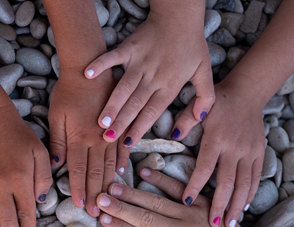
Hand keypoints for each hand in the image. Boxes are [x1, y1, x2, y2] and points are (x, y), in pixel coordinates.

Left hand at [49, 68, 116, 215]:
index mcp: (79, 138)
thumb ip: (57, 142)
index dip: (80, 190)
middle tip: (96, 213)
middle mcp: (97, 139)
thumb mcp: (56, 116)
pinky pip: (122, 148)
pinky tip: (121, 174)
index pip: (79, 170)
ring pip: (110, 165)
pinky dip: (121, 162)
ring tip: (108, 201)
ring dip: (108, 184)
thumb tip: (56, 165)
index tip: (80, 206)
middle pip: (96, 173)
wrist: (88, 68)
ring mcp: (110, 133)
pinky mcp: (119, 125)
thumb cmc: (67, 91)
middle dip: (95, 194)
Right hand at [84, 9, 212, 168]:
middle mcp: (153, 76)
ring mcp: (139, 62)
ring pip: (123, 87)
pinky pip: (112, 57)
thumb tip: (201, 118)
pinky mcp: (129, 47)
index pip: (153, 111)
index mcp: (170, 85)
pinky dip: (100, 65)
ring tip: (100, 121)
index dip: (140, 128)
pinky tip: (87, 75)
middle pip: (135, 104)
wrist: (180, 15)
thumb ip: (205, 97)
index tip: (128, 143)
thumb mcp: (205, 72)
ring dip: (111, 104)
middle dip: (122, 122)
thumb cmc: (192, 45)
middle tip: (108, 138)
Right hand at [96, 170, 255, 226]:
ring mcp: (193, 214)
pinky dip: (162, 179)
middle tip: (100, 199)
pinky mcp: (202, 202)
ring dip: (133, 194)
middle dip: (120, 208)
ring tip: (112, 187)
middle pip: (146, 218)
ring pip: (157, 202)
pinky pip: (179, 188)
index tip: (103, 219)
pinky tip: (145, 172)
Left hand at [174, 78, 265, 226]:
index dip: (195, 186)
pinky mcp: (260, 153)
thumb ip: (186, 121)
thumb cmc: (218, 101)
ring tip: (230, 224)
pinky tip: (243, 208)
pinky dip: (250, 194)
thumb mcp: (200, 107)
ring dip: (237, 205)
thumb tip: (173, 134)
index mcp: (216, 138)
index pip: (205, 167)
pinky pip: (256, 178)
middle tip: (213, 225)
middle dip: (220, 205)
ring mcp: (250, 152)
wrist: (248, 92)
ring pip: (245, 183)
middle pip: (227, 182)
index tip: (187, 203)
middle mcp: (235, 148)